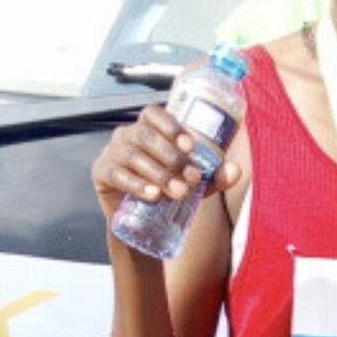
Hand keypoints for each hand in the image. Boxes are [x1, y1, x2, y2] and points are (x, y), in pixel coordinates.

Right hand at [91, 103, 241, 224]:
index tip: (190, 146)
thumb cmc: (167, 191)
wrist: (143, 222)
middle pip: (146, 136)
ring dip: (158, 173)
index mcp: (149, 129)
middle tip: (191, 178)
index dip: (170, 126)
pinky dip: (136, 184)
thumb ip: (215, 177)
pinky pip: (116, 173)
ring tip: (177, 192)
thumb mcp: (194, 184)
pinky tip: (152, 194)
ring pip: (133, 154)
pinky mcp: (101, 173)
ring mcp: (112, 152)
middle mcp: (128, 135)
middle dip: (172, 157)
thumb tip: (235, 171)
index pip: (154, 114)